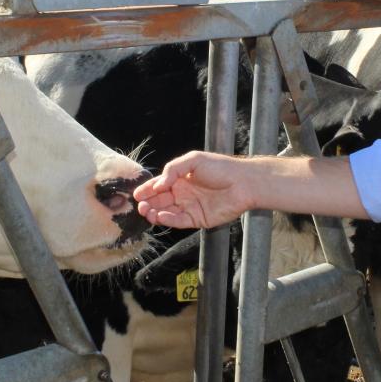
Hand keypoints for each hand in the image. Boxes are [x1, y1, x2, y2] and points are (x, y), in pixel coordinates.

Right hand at [133, 151, 252, 229]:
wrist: (244, 183)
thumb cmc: (221, 168)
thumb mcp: (193, 160)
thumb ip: (172, 170)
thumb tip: (158, 185)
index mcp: (181, 179)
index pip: (159, 185)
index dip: (147, 189)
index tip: (136, 194)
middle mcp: (184, 194)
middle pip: (160, 200)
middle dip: (148, 203)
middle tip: (140, 205)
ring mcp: (190, 207)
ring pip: (167, 212)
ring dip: (155, 213)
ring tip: (146, 211)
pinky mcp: (198, 219)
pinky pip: (179, 221)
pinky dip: (168, 220)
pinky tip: (160, 216)